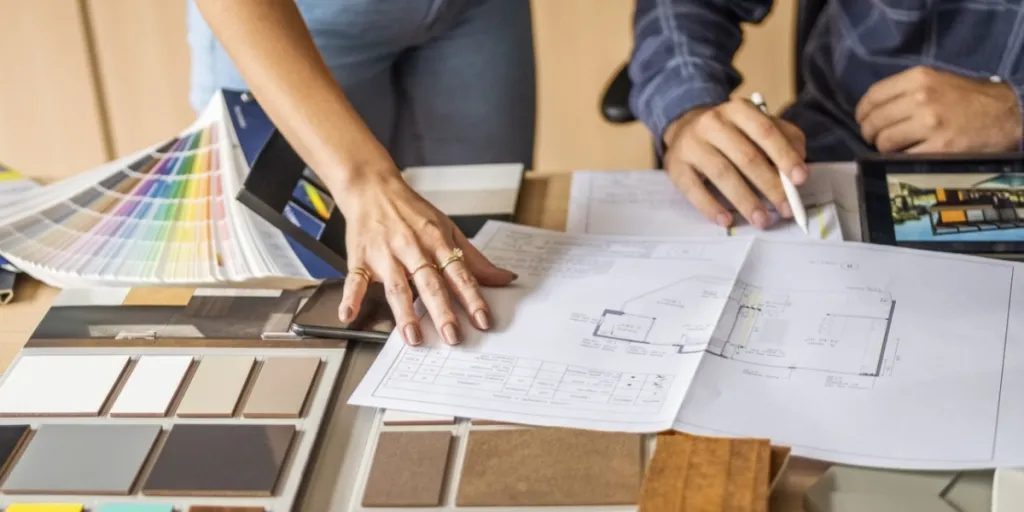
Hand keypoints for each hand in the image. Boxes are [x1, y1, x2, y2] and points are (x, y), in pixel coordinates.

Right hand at [330, 169, 517, 345]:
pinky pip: (355, 279)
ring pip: (397, 285)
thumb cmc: (412, 211)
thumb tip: (504, 278)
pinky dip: (350, 297)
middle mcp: (412, 248)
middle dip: (442, 311)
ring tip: (413, 337)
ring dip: (404, 312)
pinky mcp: (360, 258)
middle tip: (452, 336)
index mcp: (436, 241)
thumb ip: (474, 259)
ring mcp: (385, 254)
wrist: (373, 189)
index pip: (459, 273)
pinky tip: (348, 315)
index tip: (483, 320)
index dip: (472, 298)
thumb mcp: (448, 229)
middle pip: (430, 282)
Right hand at [662, 98, 807, 228]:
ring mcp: (691, 144)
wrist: (684, 129)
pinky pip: (694, 190)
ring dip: (745, 201)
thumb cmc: (731, 132)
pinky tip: (727, 220)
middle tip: (786, 209)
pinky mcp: (675, 166)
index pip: (766, 132)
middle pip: (746, 157)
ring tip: (762, 220)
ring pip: (722, 174)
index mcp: (738, 110)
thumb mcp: (758, 125)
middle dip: (770, 186)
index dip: (785, 156)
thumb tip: (798, 165)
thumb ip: (785, 138)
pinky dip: (711, 207)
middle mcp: (712, 123)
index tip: (800, 179)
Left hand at [856, 66, 1022, 152]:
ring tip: (893, 147)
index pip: (872, 97)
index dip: (862, 113)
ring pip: (884, 142)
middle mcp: (921, 98)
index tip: (863, 121)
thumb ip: (904, 91)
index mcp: (918, 78)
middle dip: (870, 133)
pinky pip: (902, 157)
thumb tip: (872, 109)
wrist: (1005, 114)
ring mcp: (929, 124)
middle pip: (874, 122)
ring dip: (883, 148)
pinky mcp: (938, 147)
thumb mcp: (935, 81)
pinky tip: (907, 155)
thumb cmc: (966, 98)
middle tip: (876, 138)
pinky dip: (899, 159)